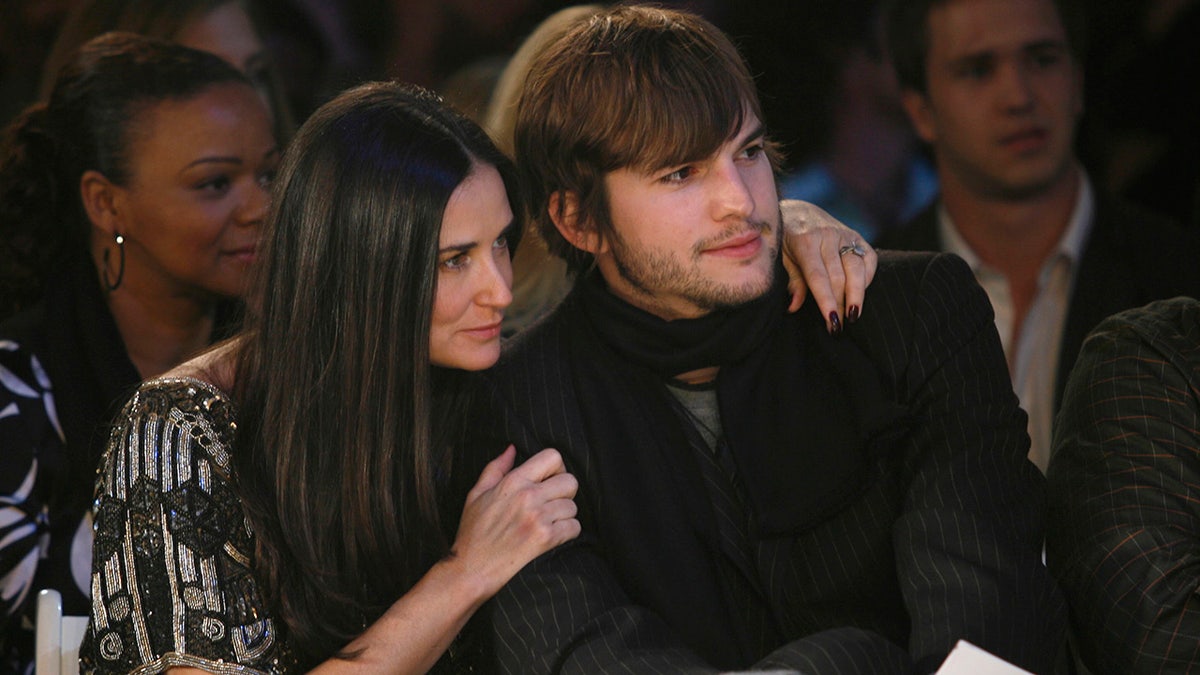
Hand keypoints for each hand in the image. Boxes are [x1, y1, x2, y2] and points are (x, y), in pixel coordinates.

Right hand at [452, 446, 579, 596]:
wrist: (471, 569)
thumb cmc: (473, 532)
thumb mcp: (477, 494)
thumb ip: (495, 468)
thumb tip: (512, 448)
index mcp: (513, 481)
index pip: (553, 457)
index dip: (557, 468)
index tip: (550, 480)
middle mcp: (528, 496)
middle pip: (570, 482)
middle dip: (564, 492)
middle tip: (551, 503)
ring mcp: (538, 517)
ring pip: (573, 506)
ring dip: (564, 515)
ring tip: (547, 523)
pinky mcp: (546, 539)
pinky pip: (574, 527)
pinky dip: (567, 532)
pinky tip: (551, 536)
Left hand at [778, 199, 876, 332]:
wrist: (798, 211)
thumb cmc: (785, 240)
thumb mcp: (781, 258)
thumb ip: (792, 280)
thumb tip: (794, 307)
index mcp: (805, 241)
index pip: (819, 277)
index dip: (827, 301)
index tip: (832, 322)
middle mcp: (827, 236)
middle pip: (839, 277)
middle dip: (841, 304)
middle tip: (838, 327)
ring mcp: (844, 235)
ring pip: (856, 269)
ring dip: (857, 295)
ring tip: (854, 316)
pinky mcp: (857, 236)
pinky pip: (868, 259)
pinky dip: (867, 278)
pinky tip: (860, 293)